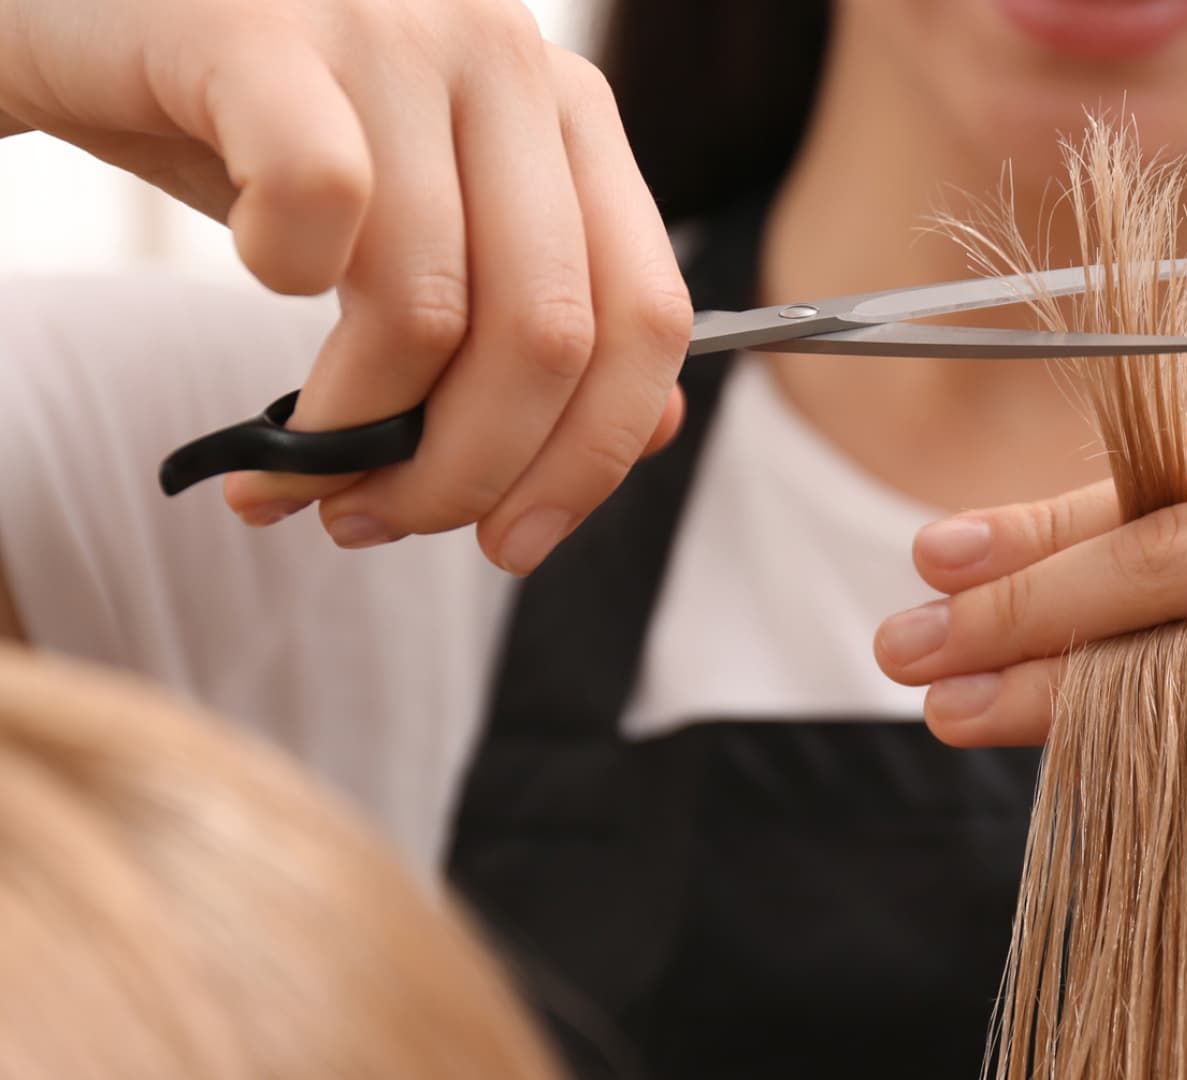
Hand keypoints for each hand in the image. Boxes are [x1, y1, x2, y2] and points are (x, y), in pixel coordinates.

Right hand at [0, 0, 691, 573]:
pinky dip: (278, 287)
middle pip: (549, 336)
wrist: (91, 9)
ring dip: (351, 433)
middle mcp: (505, 56)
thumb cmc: (258, 129)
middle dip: (461, 475)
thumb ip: (538, 315)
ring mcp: (391, 33)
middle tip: (369, 523)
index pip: (649, 318)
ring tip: (286, 472)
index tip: (512, 543)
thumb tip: (647, 431)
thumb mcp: (422, 224)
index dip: (590, 460)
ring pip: (429, 307)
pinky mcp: (261, 31)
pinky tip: (256, 279)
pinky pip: (318, 205)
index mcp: (568, 110)